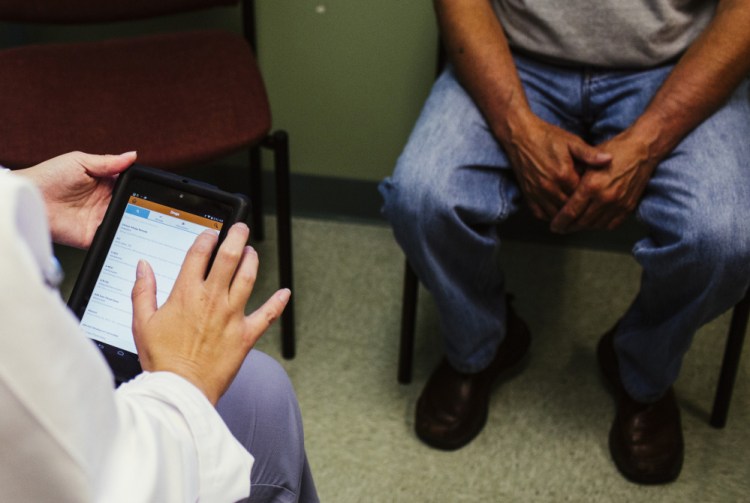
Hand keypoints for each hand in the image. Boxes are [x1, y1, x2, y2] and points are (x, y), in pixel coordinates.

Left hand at [15, 151, 136, 247]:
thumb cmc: (48, 176)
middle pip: (130, 207)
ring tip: (140, 220)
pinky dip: (119, 239)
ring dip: (132, 223)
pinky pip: (110, 239)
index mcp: (104, 184)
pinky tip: (125, 235)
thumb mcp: (80, 162)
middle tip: (147, 207)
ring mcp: (98, 220)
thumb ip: (108, 162)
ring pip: (123, 224)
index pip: (128, 187)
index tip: (150, 189)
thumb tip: (132, 155)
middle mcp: (103, 203)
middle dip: (139, 207)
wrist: (30, 198)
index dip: (139, 189)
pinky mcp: (91, 236)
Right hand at [131, 223, 289, 404]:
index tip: (209, 234)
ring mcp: (232, 316)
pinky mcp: (246, 335)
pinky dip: (278, 302)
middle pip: (229, 257)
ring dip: (252, 260)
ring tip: (252, 251)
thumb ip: (142, 291)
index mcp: (186, 294)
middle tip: (241, 227)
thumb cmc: (161, 360)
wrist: (181, 390)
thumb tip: (142, 266)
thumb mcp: (142, 323)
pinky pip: (268, 314)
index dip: (206, 238)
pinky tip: (285, 293)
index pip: (199, 254)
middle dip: (236, 236)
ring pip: (248, 278)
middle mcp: (212, 300)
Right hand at [502, 114, 611, 219]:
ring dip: (566, 215)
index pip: (582, 195)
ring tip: (576, 212)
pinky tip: (558, 211)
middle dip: (580, 208)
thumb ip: (590, 154)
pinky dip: (550, 215)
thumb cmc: (547, 137)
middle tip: (589, 207)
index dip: (591, 196)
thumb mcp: (572, 142)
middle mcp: (549, 187)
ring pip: (556, 214)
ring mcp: (537, 193)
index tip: (597, 194)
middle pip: (570, 207)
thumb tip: (609, 159)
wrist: (520, 136)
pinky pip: (540, 214)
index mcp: (563, 174)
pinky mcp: (528, 195)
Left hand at [550, 128, 657, 232]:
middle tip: (560, 228)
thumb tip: (558, 193)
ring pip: (595, 225)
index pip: (571, 212)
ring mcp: (618, 204)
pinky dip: (599, 225)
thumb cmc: (613, 151)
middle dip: (568, 227)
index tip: (553, 226)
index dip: (560, 222)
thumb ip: (573, 179)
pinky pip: (610, 225)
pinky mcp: (628, 207)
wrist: (642, 149)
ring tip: (574, 225)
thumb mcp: (587, 161)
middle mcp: (605, 198)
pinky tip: (592, 221)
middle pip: (582, 222)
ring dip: (583, 227)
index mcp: (591, 186)